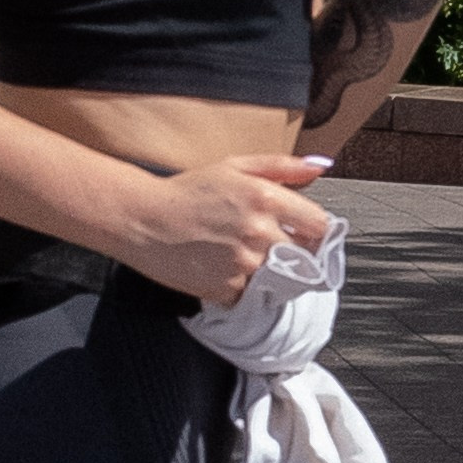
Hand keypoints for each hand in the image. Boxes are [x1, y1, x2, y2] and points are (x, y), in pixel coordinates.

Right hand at [108, 154, 334, 306]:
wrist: (142, 220)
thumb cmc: (186, 191)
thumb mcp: (234, 166)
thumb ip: (282, 166)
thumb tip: (320, 167)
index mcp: (266, 198)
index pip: (320, 225)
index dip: (316, 232)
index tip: (305, 235)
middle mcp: (260, 231)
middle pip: (306, 258)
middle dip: (297, 257)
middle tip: (275, 251)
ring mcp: (244, 263)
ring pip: (282, 281)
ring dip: (272, 276)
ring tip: (247, 260)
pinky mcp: (227, 288)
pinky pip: (253, 297)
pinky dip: (245, 290)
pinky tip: (226, 272)